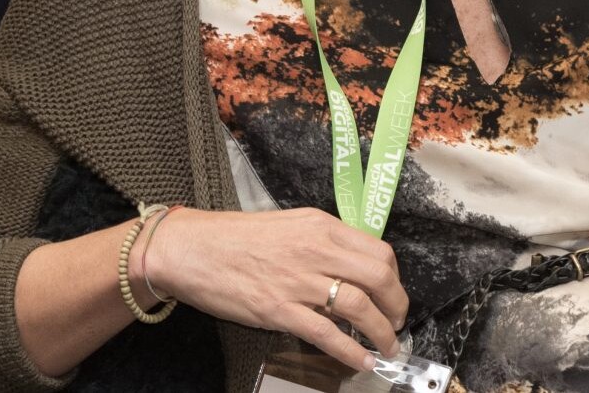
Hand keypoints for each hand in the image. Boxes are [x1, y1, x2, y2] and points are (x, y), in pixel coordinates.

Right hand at [145, 206, 406, 374]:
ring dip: (381, 333)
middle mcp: (316, 249)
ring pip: (360, 307)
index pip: (378, 252)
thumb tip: (351, 269)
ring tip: (387, 348)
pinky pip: (326, 334)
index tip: (393, 296)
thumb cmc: (236, 238)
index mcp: (321, 226)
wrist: (191, 249)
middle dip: (397, 306)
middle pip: (379, 277)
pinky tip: (361, 362)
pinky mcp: (278, 309)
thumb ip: (321, 243)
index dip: (395, 279)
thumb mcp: (289, 226)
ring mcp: (298, 280)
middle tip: (397, 325)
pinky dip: (350, 351)